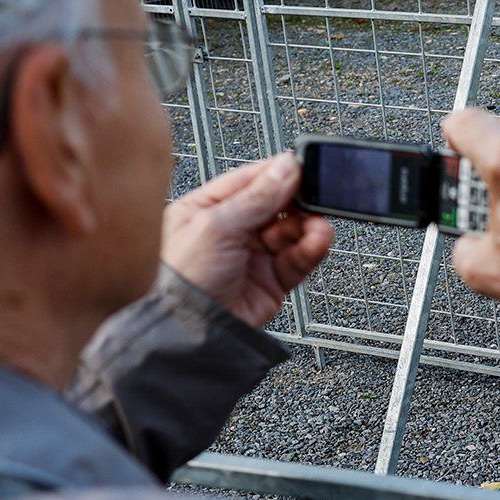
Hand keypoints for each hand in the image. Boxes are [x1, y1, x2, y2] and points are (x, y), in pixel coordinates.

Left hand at [161, 154, 334, 328]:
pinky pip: (299, 258)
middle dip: (299, 201)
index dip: (278, 174)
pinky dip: (313, 248)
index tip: (304, 168)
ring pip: (293, 231)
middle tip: (316, 197)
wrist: (188, 331)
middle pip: (277, 205)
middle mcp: (231, 231)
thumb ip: (256, 197)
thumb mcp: (215, 226)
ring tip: (318, 227)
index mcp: (207, 208)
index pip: (250, 181)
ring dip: (310, 226)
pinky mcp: (272, 281)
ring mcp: (253, 256)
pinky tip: (318, 241)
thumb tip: (286, 167)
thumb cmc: (181, 279)